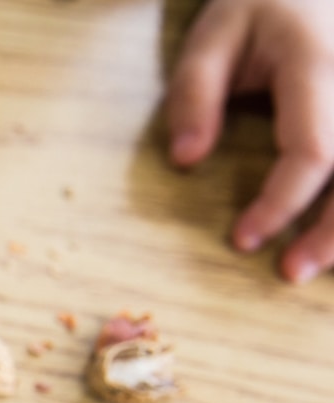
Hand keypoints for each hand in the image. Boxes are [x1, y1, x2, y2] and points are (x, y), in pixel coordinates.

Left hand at [166, 0, 333, 280]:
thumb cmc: (259, 6)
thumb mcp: (212, 35)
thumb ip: (194, 95)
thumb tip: (186, 160)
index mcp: (319, 64)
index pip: (312, 150)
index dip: (280, 203)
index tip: (242, 240)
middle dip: (333, 231)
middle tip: (291, 272)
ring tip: (317, 263)